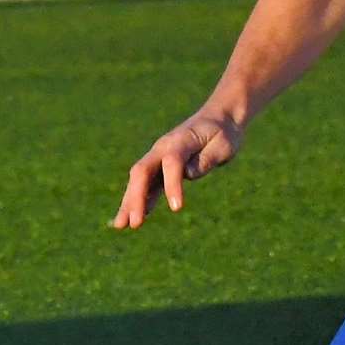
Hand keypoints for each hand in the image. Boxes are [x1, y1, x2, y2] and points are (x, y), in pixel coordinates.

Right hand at [112, 110, 243, 228]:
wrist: (219, 119)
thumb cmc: (223, 133)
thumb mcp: (223, 145)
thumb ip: (206, 159)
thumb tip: (187, 174)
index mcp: (181, 140)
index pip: (172, 163)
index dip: (173, 185)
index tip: (178, 208)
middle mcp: (163, 147)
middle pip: (143, 171)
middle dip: (136, 197)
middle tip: (134, 223)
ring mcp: (158, 156)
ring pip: (139, 180)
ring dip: (130, 202)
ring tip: (121, 225)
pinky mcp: (161, 167)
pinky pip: (148, 184)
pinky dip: (141, 200)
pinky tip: (136, 218)